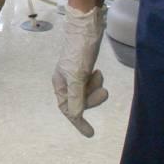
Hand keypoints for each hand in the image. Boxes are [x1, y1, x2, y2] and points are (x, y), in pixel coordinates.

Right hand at [51, 4, 108, 137]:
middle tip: (103, 92)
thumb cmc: (78, 53)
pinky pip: (92, 84)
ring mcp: (77, 76)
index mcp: (60, 84)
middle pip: (81, 101)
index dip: (78, 122)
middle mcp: (67, 82)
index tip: (91, 134)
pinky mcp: (85, 70)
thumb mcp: (77, 76)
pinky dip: (97, 81)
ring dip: (95, 87)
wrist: (86, 30)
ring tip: (98, 74)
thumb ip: (76, 96)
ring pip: (88, 93)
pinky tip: (97, 71)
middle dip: (93, 98)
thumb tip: (75, 116)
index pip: (68, 109)